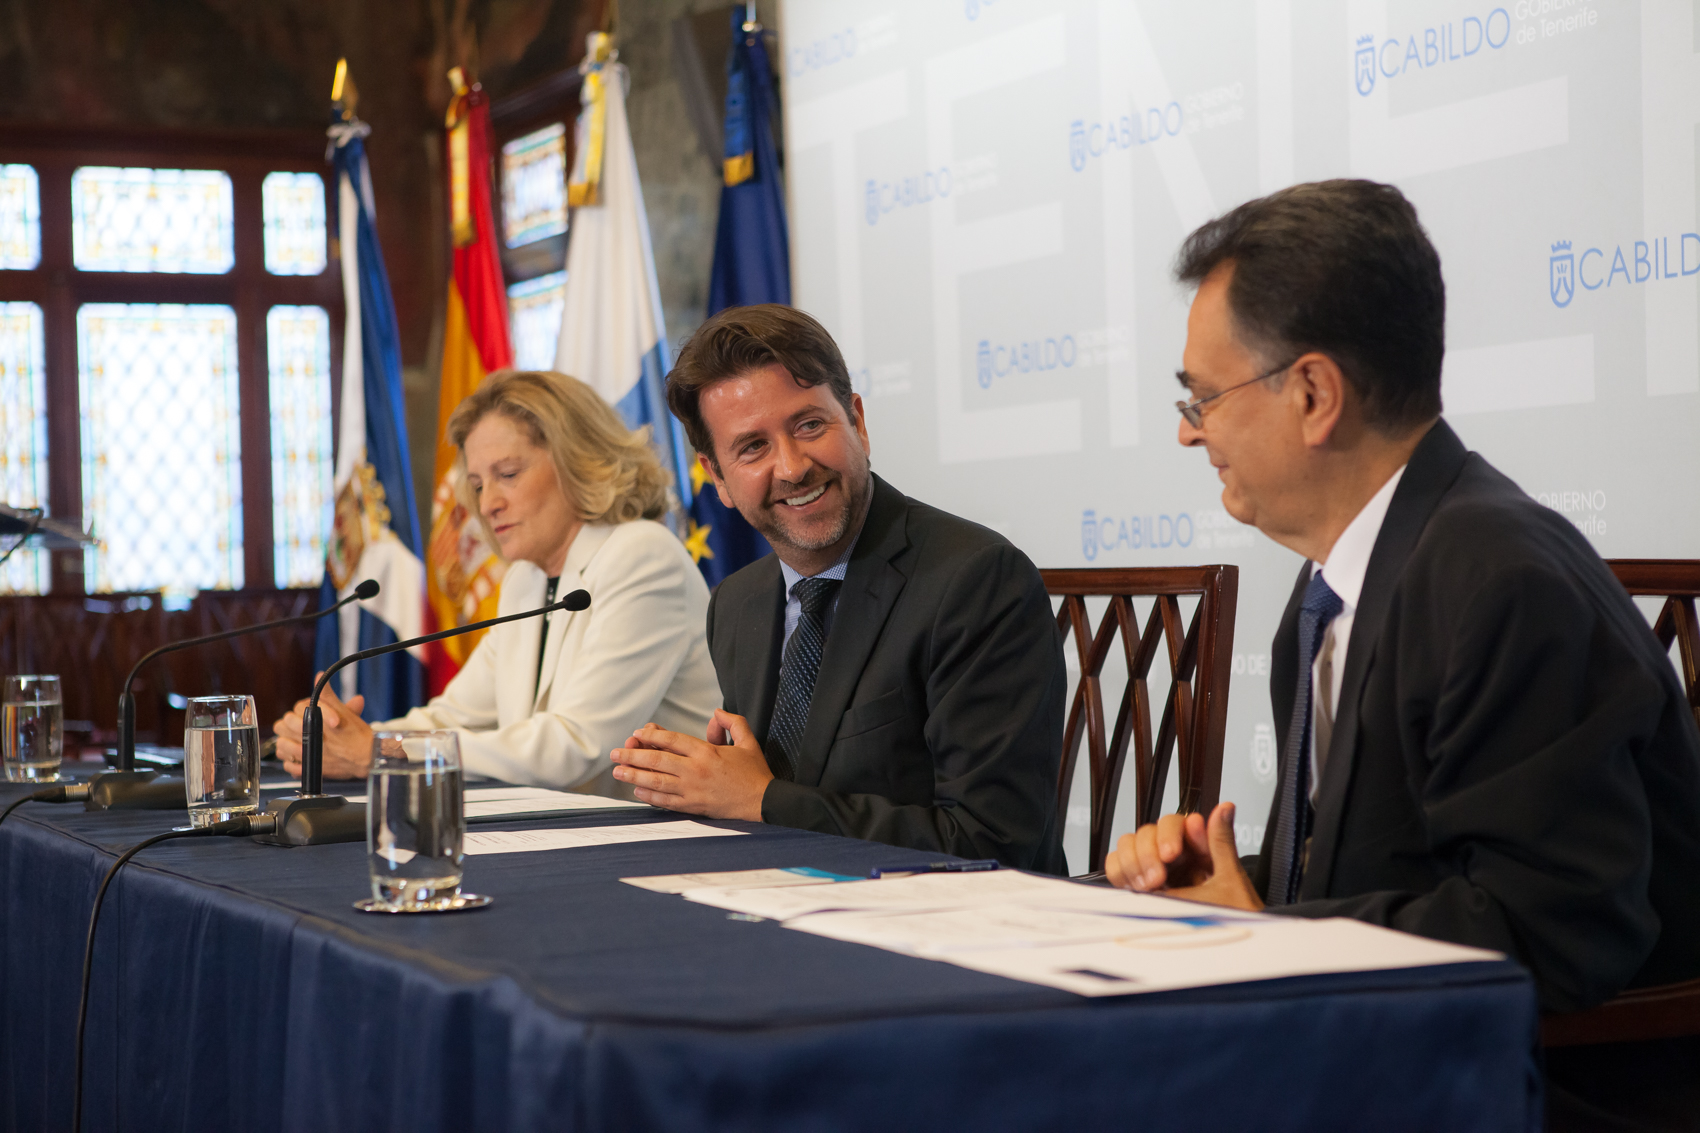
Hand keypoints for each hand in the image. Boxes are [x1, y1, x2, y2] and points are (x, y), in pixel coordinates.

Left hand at [271, 674, 372, 780]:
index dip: (299, 711)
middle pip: (282, 727)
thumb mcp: (343, 710)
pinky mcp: (309, 770)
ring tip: (294, 740)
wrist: (368, 756)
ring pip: (281, 746)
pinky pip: (289, 766)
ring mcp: (306, 756)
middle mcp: (307, 739)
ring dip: (286, 742)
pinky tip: (299, 757)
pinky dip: (291, 761)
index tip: (306, 713)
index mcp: (313, 722)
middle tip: (298, 726)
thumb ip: (327, 694)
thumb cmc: (358, 734)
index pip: (293, 711)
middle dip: (288, 725)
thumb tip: (319, 676)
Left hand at [609, 710, 771, 821]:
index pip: (672, 740)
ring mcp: (693, 790)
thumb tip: (716, 713)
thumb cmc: (754, 773)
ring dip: (634, 776)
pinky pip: (665, 801)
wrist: (764, 802)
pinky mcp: (693, 806)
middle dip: (632, 756)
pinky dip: (649, 797)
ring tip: (618, 772)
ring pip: (656, 782)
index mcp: (707, 752)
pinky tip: (637, 791)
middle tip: (615, 754)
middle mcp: (696, 771)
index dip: (651, 736)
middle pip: (657, 761)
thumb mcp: (748, 742)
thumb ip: (732, 723)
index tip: (637, 734)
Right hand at [1105, 802, 1263, 911]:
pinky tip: (1137, 889)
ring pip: (1128, 846)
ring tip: (1150, 886)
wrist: (1227, 956)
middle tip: (1158, 879)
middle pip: (1146, 832)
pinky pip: (1117, 868)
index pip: (1172, 823)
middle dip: (1148, 854)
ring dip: (1133, 863)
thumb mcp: (1231, 880)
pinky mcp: (1140, 889)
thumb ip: (1221, 842)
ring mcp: (1155, 872)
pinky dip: (1120, 873)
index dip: (1168, 834)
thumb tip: (1224, 808)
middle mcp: (1175, 858)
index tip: (1171, 854)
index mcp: (1198, 849)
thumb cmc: (1235, 922)